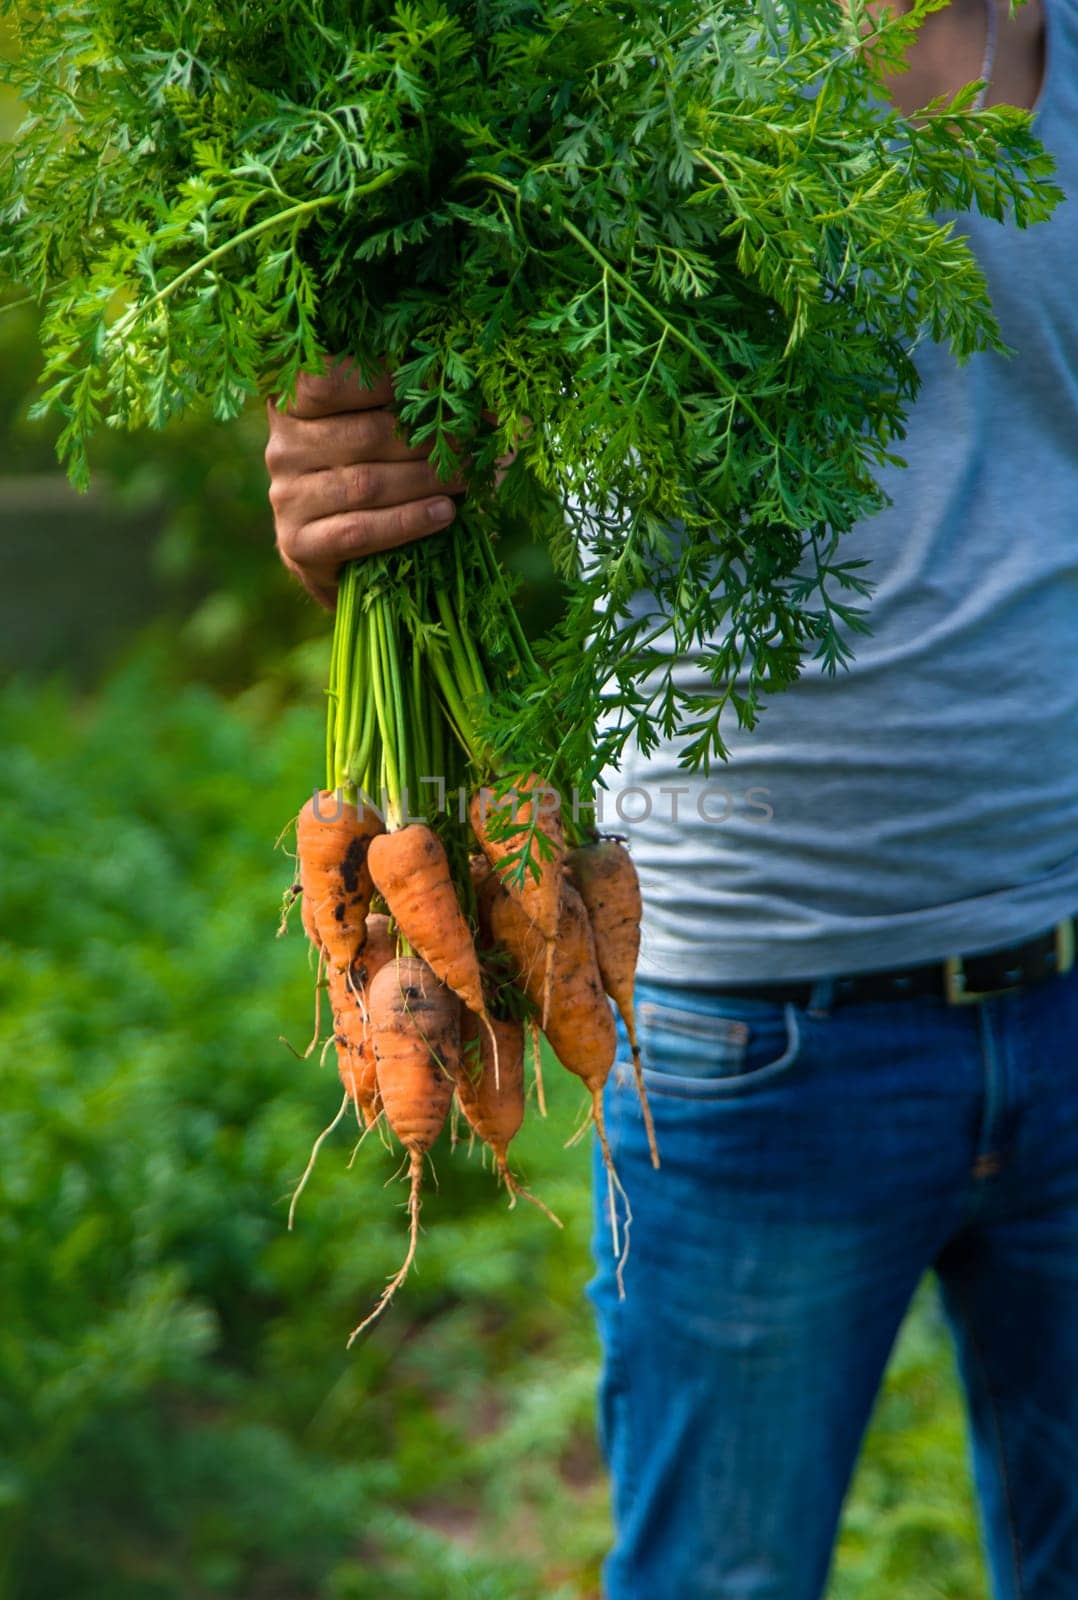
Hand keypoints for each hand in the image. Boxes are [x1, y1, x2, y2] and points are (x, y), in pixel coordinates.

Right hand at [265, 361, 463, 608]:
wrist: (341, 552)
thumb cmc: (373, 470)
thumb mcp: (382, 427)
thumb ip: (412, 404)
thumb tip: (485, 401)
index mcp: (292, 404)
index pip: (325, 380)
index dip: (383, 379)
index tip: (436, 384)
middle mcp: (282, 447)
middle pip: (362, 435)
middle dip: (426, 438)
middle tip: (469, 443)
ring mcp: (286, 498)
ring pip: (366, 484)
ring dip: (425, 480)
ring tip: (465, 478)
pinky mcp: (299, 544)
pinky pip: (359, 531)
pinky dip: (408, 521)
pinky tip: (444, 513)